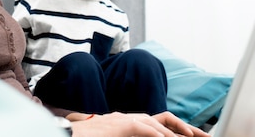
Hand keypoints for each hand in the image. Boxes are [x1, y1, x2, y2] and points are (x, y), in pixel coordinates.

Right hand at [71, 111, 209, 136]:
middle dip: (187, 130)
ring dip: (176, 133)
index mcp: (128, 123)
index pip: (159, 123)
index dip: (178, 130)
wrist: (67, 135)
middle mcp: (129, 118)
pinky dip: (158, 135)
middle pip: (164, 119)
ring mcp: (124, 120)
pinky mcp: (120, 126)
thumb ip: (128, 136)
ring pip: (157, 123)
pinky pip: (143, 129)